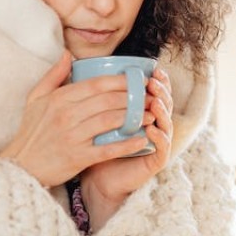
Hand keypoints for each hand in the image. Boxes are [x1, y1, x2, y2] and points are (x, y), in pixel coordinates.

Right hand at [0, 51, 158, 186]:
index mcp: (59, 99)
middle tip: (151, 97)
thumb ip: (53, 75)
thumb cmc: (31, 131)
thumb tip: (67, 54)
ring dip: (135, 117)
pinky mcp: (77, 157)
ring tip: (151, 115)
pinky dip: (127, 144)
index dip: (121, 81)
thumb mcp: (35, 99)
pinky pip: (108, 149)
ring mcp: (72, 136)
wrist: (20, 166)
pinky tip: (142, 140)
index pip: (97, 84)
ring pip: (111, 121)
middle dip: (134, 97)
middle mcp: (66, 115)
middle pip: (108, 100)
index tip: (139, 80)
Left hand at [80, 67, 173, 227]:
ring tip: (156, 101)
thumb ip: (78, 87)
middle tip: (154, 82)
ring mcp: (155, 143)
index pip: (153, 91)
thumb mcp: (82, 114)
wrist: (95, 180)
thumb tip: (69, 55)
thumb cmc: (89, 146)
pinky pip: (162, 148)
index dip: (156, 80)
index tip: (150, 70)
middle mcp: (151, 125)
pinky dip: (159, 138)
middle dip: (162, 91)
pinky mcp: (155, 161)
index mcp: (138, 112)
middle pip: (164, 103)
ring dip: (163, 111)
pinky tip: (151, 130)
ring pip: (166, 123)